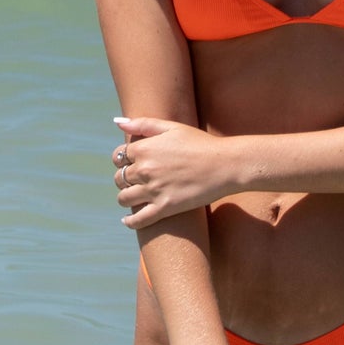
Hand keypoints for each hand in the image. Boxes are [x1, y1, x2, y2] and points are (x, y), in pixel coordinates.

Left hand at [111, 116, 237, 228]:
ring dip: (125, 198)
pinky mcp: (165, 208)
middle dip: (123, 179)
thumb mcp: (172, 127)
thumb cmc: (200, 143)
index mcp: (144, 148)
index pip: (119, 156)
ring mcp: (154, 190)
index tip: (130, 163)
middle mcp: (145, 170)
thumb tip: (117, 122)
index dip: (123, 159)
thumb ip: (143, 124)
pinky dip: (130, 222)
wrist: (225, 164)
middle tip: (133, 181)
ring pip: (124, 199)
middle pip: (119, 178)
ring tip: (132, 198)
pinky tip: (128, 221)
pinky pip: (139, 220)